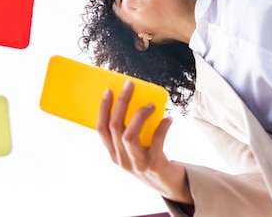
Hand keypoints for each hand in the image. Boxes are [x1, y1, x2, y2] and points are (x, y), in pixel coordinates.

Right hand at [97, 80, 192, 204]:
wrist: (170, 185)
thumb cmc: (150, 161)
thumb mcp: (133, 151)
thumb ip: (129, 132)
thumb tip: (136, 102)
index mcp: (114, 154)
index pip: (101, 129)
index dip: (103, 109)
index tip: (109, 91)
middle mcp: (122, 160)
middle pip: (115, 127)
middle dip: (122, 103)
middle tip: (130, 86)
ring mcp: (137, 164)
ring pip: (129, 136)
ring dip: (139, 116)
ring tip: (151, 105)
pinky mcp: (154, 165)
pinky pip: (156, 141)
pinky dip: (162, 127)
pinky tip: (168, 119)